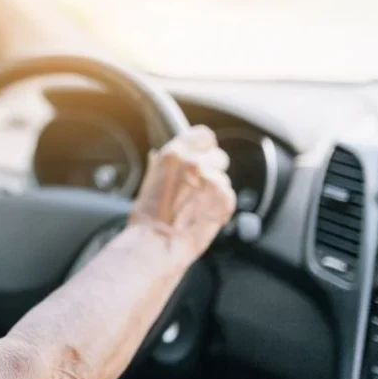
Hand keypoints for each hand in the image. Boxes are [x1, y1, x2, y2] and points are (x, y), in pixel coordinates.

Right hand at [129, 125, 236, 259]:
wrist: (157, 243)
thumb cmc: (148, 218)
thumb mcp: (148, 182)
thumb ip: (161, 166)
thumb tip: (159, 156)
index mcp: (174, 154)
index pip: (204, 135)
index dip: (204, 147)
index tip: (201, 157)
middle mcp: (194, 163)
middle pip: (219, 157)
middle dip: (211, 171)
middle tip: (196, 189)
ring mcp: (211, 181)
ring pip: (223, 180)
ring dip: (214, 192)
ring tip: (196, 207)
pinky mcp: (225, 199)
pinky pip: (229, 198)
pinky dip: (220, 207)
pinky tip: (204, 215)